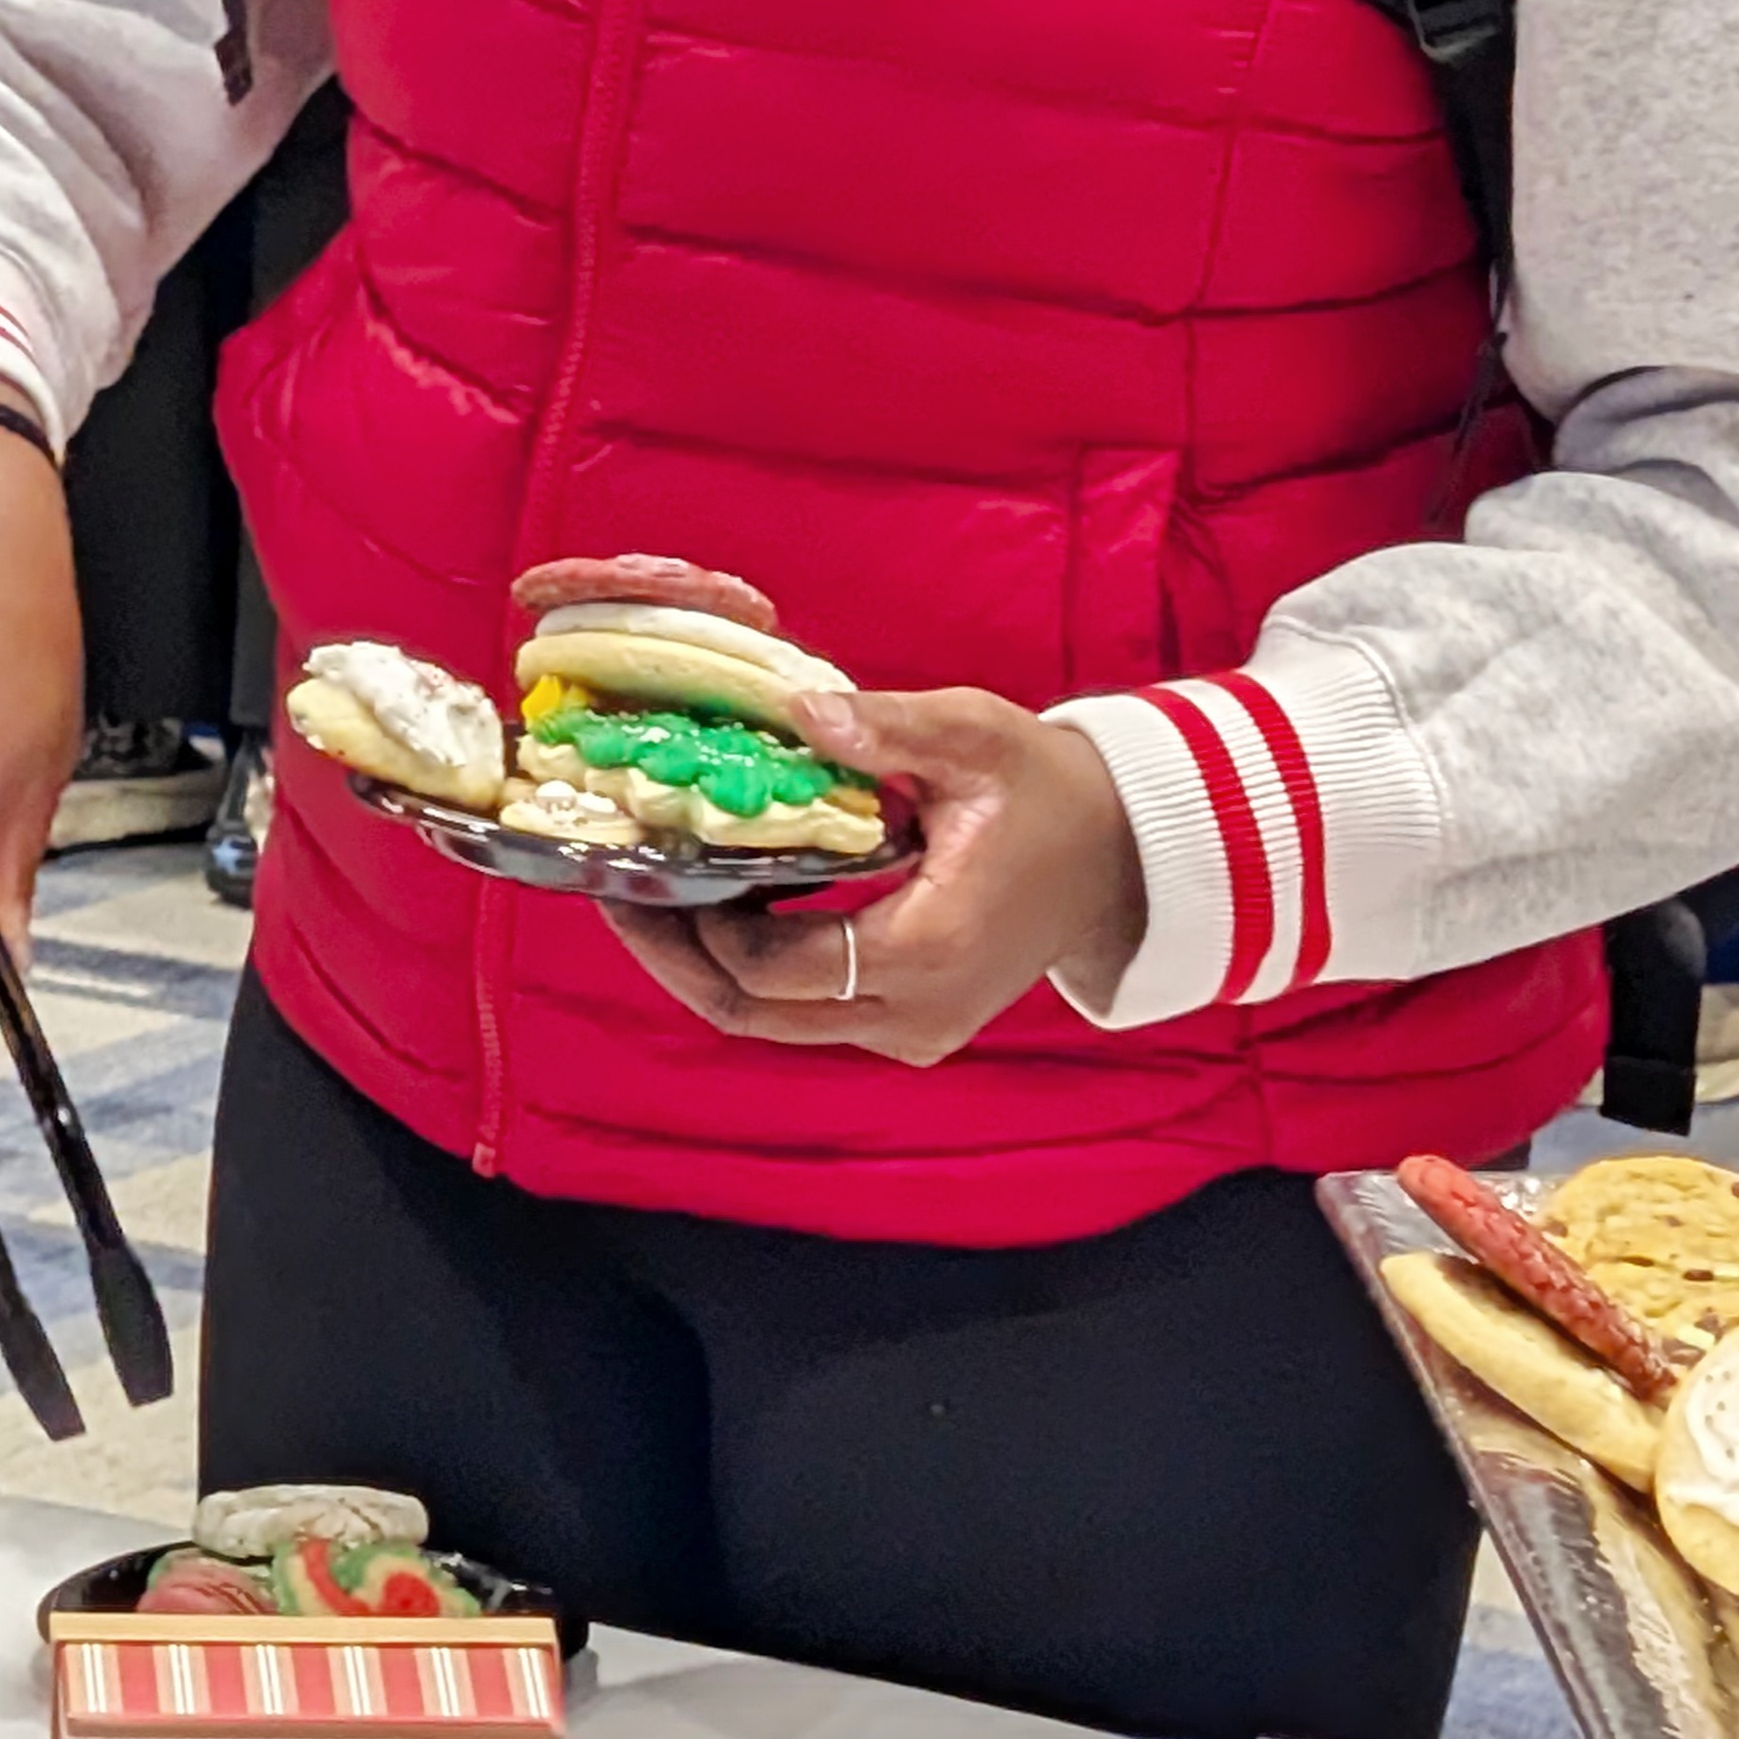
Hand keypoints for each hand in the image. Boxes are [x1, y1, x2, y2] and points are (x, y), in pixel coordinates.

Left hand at [599, 683, 1146, 1065]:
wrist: (1123, 856)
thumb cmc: (1050, 791)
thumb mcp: (975, 737)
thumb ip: (884, 727)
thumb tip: (795, 708)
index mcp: (927, 949)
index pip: (769, 965)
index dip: (693, 922)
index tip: (645, 860)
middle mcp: (914, 1012)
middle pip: (752, 1011)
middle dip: (674, 953)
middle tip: (616, 887)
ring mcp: (913, 1030)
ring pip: (771, 1021)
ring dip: (703, 962)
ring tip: (650, 889)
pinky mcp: (911, 1024)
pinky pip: (805, 1011)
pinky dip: (750, 966)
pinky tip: (718, 900)